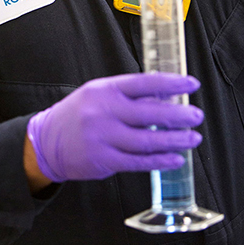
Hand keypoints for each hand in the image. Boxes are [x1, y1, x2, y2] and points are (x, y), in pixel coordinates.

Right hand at [26, 72, 202, 181]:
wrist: (46, 141)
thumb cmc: (79, 114)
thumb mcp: (99, 93)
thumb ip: (128, 94)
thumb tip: (165, 96)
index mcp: (106, 89)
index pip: (144, 82)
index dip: (171, 83)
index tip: (191, 84)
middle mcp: (104, 111)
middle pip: (149, 113)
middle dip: (178, 115)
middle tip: (196, 115)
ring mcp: (103, 137)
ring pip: (146, 140)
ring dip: (174, 140)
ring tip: (193, 138)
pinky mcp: (103, 160)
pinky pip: (137, 162)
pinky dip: (159, 161)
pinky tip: (176, 159)